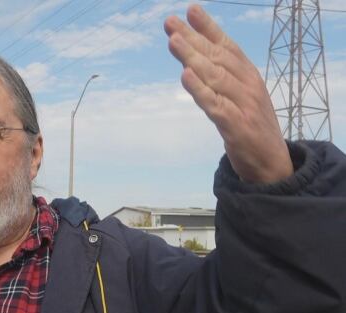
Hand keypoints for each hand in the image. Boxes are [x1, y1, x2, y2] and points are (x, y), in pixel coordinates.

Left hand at [165, 5, 292, 182]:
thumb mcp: (242, 97)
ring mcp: (243, 106)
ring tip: (174, 41)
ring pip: (214, 77)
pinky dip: (200, 90)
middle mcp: (248, 86)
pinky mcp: (237, 127)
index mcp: (249, 77)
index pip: (227, 46)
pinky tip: (185, 76)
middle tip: (170, 22)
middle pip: (217, 58)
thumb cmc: (252, 126)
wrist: (273, 165)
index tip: (190, 10)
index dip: (209, 28)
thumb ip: (223, 77)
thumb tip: (195, 58)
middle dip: (192, 38)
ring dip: (192, 57)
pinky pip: (215, 105)